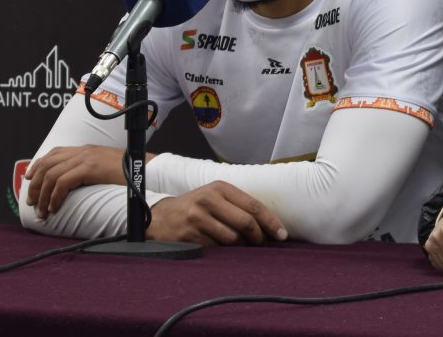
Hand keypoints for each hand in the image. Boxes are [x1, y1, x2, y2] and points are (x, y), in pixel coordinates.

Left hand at [25, 145, 127, 218]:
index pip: (54, 153)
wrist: (147, 169)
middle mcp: (84, 151)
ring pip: (51, 174)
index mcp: (87, 149)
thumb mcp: (106, 167)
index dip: (38, 166)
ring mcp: (87, 158)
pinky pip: (62, 183)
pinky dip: (55, 197)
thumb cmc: (131, 172)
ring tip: (43, 210)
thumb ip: (90, 169)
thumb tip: (75, 183)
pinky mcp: (90, 168)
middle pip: (47, 164)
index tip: (29, 180)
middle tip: (33, 201)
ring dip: (43, 195)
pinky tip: (55, 207)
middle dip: (35, 184)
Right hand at [147, 181, 287, 245]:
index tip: (282, 235)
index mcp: (219, 188)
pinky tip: (224, 251)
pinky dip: (225, 253)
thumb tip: (269, 225)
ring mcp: (197, 219)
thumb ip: (238, 205)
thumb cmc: (195, 208)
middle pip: (246, 223)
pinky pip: (217, 249)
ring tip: (242, 247)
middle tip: (263, 245)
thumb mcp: (214, 197)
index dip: (271, 222)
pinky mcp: (189, 236)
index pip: (253, 206)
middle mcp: (208, 200)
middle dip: (259, 237)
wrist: (159, 219)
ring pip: (232, 239)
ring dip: (242, 247)